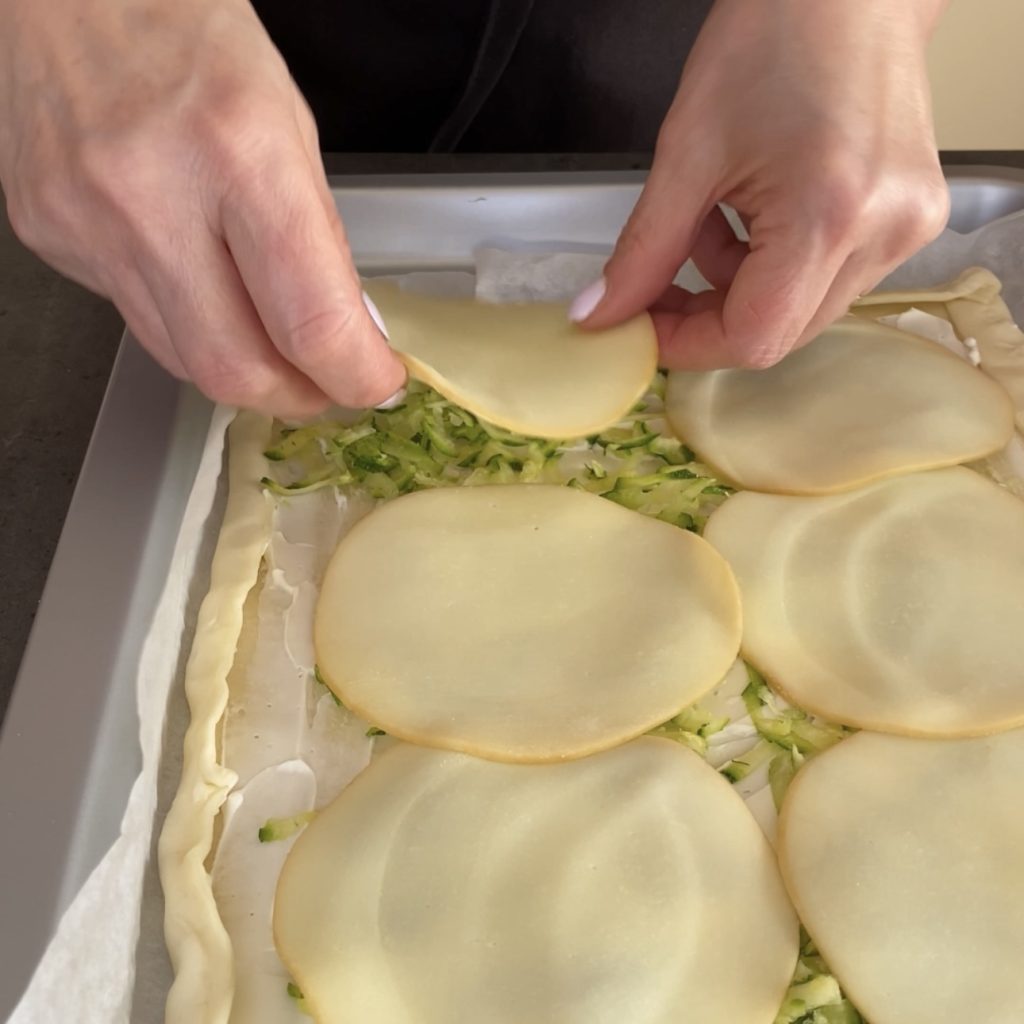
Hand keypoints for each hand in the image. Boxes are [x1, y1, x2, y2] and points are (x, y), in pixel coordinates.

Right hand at [0, 0, 403, 416]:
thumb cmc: (184, 30)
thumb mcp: (288, 121)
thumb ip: (318, 238)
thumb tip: (348, 330)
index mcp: (237, 151)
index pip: (309, 321)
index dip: (355, 375)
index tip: (375, 382)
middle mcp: (151, 195)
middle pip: (234, 371)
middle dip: (297, 397)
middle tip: (328, 387)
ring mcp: (86, 222)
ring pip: (181, 359)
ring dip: (244, 369)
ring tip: (274, 344)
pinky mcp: (50, 237)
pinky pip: (136, 320)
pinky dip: (186, 323)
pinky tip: (201, 284)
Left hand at [573, 0, 949, 369]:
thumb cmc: (775, 36)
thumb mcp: (687, 151)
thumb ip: (642, 249)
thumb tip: (600, 315)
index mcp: (830, 215)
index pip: (752, 336)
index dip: (685, 344)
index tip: (637, 326)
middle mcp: (883, 235)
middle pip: (778, 332)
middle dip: (706, 319)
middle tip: (659, 283)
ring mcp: (906, 231)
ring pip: (801, 311)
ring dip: (738, 290)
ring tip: (710, 224)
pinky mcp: (911, 221)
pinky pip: (828, 280)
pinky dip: (774, 267)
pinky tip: (751, 218)